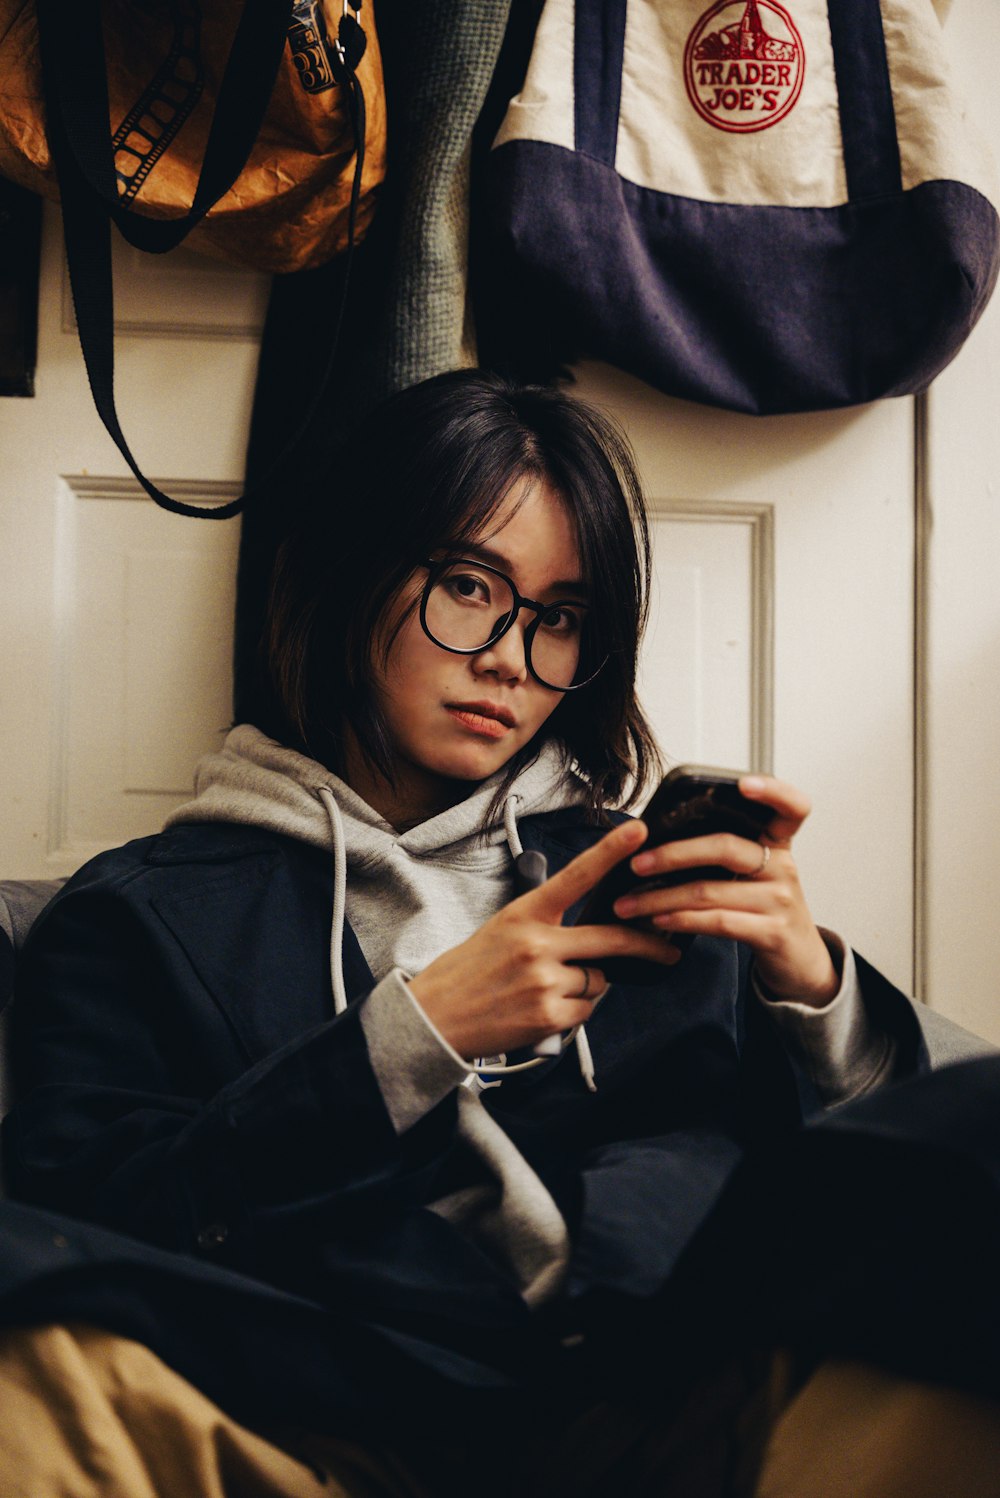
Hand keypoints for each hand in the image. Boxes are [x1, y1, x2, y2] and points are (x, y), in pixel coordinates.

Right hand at [407, 821, 680, 1057]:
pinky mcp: (549, 1016)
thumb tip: (596, 939)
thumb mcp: (503, 930)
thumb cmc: (469, 971)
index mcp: (525, 914)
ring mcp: (544, 981)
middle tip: (667, 948)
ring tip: (546, 989)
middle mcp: (537, 944)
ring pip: (598, 980)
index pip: (575, 876)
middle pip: (611, 938)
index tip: (640, 832)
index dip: (611, 852)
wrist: (434, 1017)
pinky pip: (586, 1010)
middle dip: (646, 945)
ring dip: (586, 986)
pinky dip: (573, 1011)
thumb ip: (548, 927)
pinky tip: (542, 1009)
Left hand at [612, 775, 838, 1006]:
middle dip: (672, 855)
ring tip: (630, 904)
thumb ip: (726, 854)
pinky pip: (719, 921)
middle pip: (725, 847)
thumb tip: (660, 841)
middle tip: (636, 864)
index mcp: (778, 846)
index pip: (791, 808)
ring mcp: (780, 901)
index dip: (772, 791)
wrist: (800, 962)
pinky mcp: (772, 932)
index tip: (742, 784)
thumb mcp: (756, 876)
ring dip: (661, 898)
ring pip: (710, 890)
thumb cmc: (766, 911)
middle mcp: (783, 868)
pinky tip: (660, 921)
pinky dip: (682, 920)